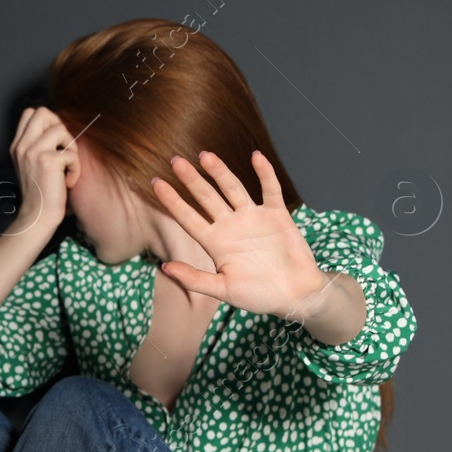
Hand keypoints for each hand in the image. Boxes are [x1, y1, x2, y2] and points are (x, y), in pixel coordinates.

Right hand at [6, 106, 80, 238]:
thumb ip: (38, 144)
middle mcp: (22, 146)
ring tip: (66, 166)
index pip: (30, 113)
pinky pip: (71, 153)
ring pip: (60, 128)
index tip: (54, 142)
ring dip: (70, 147)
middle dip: (59, 126)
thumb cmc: (40, 193)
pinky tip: (67, 181)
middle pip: (43, 112)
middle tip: (62, 149)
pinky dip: (75, 168)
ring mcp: (33, 152)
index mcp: (17, 145)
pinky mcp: (48, 161)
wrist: (37, 216)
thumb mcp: (32, 164)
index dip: (48, 121)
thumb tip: (58, 128)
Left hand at [149, 149, 328, 319]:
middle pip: (206, 197)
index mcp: (214, 242)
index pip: (188, 217)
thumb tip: (164, 268)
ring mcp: (253, 218)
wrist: (295, 296)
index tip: (156, 183)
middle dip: (191, 179)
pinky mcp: (277, 215)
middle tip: (175, 160)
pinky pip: (270, 190)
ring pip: (232, 189)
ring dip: (220, 172)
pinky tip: (256, 156)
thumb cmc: (258, 296)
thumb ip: (194, 279)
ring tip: (205, 155)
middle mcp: (230, 226)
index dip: (172, 201)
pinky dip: (264, 173)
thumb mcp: (222, 290)